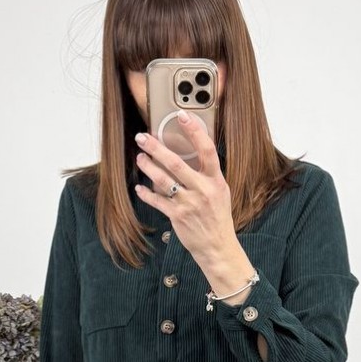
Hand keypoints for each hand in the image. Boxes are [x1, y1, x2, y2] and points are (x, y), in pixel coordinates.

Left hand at [133, 114, 236, 271]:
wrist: (218, 246)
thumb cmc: (218, 217)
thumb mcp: (220, 191)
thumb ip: (207, 173)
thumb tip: (190, 152)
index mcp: (216, 180)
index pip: (206, 149)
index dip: (194, 131)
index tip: (182, 116)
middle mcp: (203, 189)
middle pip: (176, 163)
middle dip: (156, 148)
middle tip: (142, 137)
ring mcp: (189, 203)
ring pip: (163, 180)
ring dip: (148, 167)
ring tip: (140, 158)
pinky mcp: (177, 216)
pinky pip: (157, 201)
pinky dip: (146, 193)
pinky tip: (140, 187)